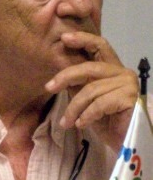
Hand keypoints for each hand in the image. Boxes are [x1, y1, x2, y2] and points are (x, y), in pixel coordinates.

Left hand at [46, 31, 136, 151]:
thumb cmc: (106, 122)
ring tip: (66, 122)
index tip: (64, 38)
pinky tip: (80, 124)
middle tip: (49, 87)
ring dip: (73, 108)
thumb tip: (58, 76)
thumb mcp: (86, 101)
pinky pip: (99, 104)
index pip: (100, 46)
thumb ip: (77, 85)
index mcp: (112, 69)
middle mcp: (123, 73)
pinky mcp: (130, 98)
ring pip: (90, 90)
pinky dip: (86, 116)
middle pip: (89, 67)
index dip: (83, 39)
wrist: (126, 142)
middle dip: (66, 76)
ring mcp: (128, 85)